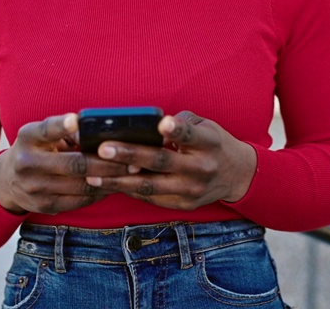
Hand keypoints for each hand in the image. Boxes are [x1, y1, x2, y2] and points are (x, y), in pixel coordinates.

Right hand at [0, 113, 134, 214]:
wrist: (7, 182)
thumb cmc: (35, 149)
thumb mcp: (41, 135)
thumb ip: (66, 132)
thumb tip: (98, 135)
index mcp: (28, 138)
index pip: (45, 130)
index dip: (61, 126)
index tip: (76, 120)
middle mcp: (27, 163)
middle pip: (74, 164)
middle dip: (107, 163)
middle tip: (133, 160)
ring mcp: (34, 188)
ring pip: (81, 186)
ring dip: (109, 180)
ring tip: (131, 173)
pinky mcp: (44, 206)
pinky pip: (79, 201)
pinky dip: (99, 193)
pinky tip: (114, 186)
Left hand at [85, 111, 257, 210]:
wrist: (236, 175)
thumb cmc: (212, 143)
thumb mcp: (205, 126)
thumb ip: (180, 124)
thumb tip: (145, 127)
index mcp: (209, 143)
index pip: (191, 135)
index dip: (177, 130)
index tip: (161, 124)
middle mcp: (201, 169)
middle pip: (162, 162)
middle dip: (130, 155)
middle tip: (104, 149)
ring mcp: (191, 190)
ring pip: (149, 187)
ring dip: (119, 181)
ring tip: (93, 174)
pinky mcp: (182, 205)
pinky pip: (150, 198)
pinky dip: (128, 190)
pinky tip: (107, 184)